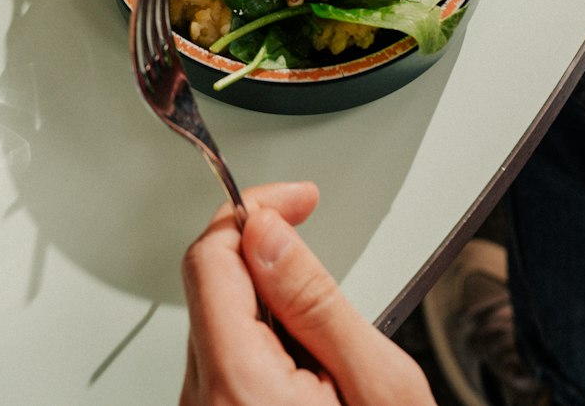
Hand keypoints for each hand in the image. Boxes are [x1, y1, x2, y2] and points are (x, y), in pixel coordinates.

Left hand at [179, 181, 436, 404]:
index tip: (297, 198)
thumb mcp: (379, 386)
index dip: (253, 210)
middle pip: (214, 285)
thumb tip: (267, 229)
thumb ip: (317, 300)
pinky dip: (263, 346)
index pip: (211, 258)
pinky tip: (308, 380)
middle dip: (270, 265)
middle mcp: (204, 404)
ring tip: (328, 357)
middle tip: (329, 286)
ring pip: (219, 320)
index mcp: (240, 387)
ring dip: (270, 308)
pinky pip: (223, 359)